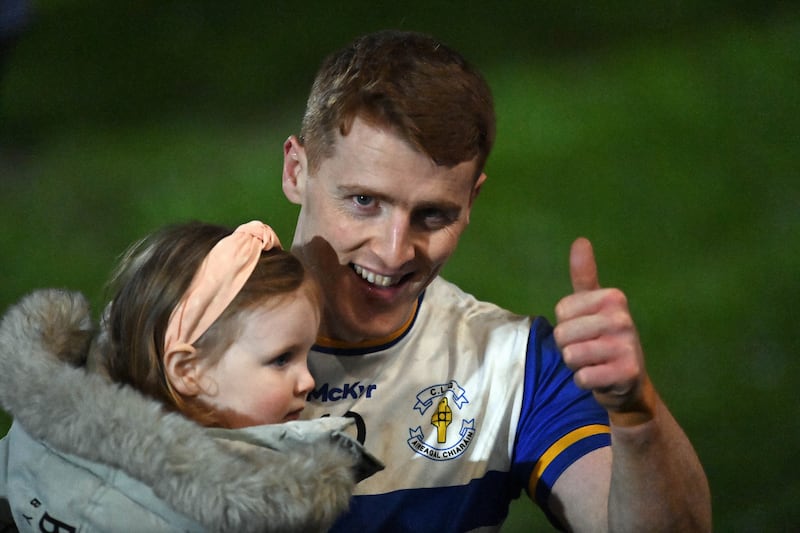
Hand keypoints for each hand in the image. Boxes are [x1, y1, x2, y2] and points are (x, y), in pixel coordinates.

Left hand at [554, 238, 655, 426]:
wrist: (629, 382)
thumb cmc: (604, 338)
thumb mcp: (594, 305)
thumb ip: (584, 276)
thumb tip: (580, 240)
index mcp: (613, 298)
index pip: (561, 311)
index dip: (566, 325)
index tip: (585, 330)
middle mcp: (623, 319)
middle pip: (563, 335)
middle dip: (569, 347)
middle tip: (589, 350)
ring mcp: (627, 346)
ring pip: (570, 356)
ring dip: (577, 366)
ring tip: (595, 363)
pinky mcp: (626, 373)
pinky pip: (582, 377)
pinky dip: (585, 382)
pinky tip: (601, 378)